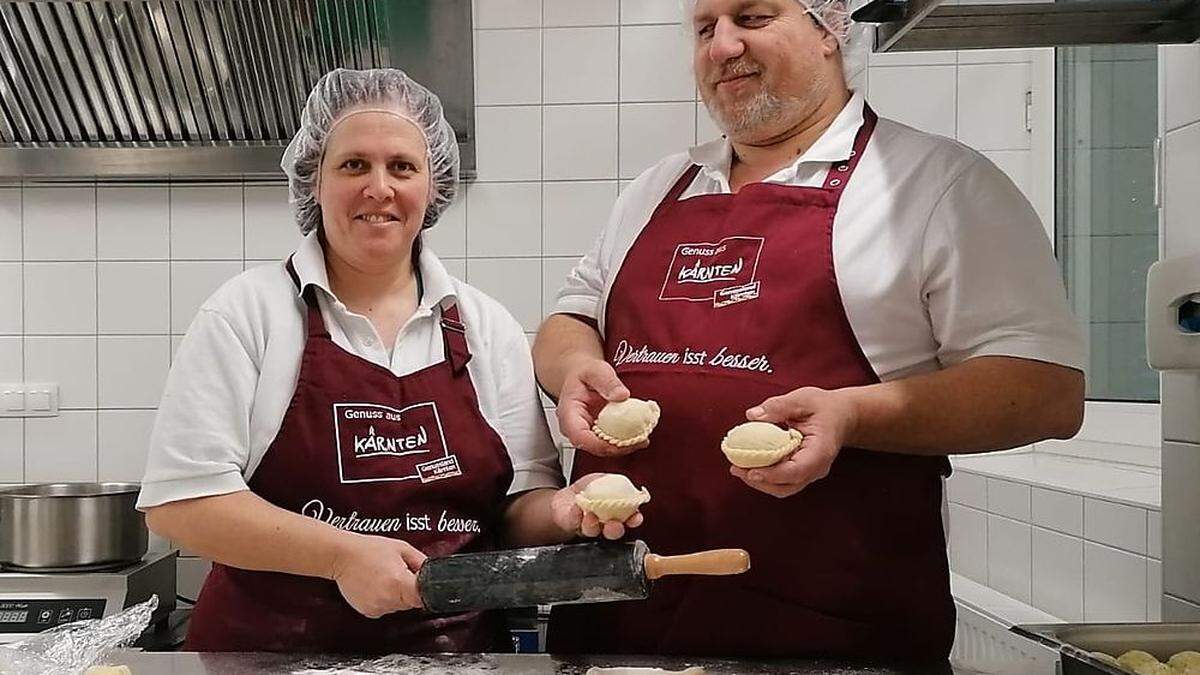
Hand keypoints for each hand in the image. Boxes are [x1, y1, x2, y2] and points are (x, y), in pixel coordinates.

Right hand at [330, 534, 426, 617]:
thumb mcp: (401, 548)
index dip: (424, 590)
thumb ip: (421, 561)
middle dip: (409, 590)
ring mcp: (377, 607)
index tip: (420, 583)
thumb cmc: (370, 549)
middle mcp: (388, 598)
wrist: (342, 556)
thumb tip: (433, 572)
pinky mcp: (368, 612)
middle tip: (397, 573)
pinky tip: (375, 586)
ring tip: (384, 578)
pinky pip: (385, 608)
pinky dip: (384, 600)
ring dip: (396, 596)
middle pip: (411, 603)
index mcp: (399, 582)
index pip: (423, 597)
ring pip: (398, 606)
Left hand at [550, 473, 644, 539]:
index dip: (634, 520)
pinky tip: (577, 508)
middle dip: (615, 529)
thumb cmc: (588, 489)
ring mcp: (588, 526)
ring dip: (593, 524)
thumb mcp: (603, 480)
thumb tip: (629, 484)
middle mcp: (604, 523)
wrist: (567, 496)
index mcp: (616, 513)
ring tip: (591, 515)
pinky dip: (576, 515)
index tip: (635, 517)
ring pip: (593, 531)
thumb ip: (615, 481)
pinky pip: (575, 522)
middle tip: (614, 524)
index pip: (629, 519)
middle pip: (613, 532)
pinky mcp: (573, 525)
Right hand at [556, 358, 644, 456]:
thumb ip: (607, 381)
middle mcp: (575, 428)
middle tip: (640, 440)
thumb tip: (621, 395)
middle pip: (594, 447)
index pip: (580, 437)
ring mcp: (586, 433)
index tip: (621, 442)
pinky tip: (639, 434)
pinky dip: (625, 441)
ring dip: (624, 447)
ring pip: (604, 448)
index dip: (600, 445)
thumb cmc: (584, 374)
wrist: (581, 376)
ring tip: (643, 438)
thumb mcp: (595, 370)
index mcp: (568, 414)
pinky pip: (611, 443)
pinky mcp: (597, 434)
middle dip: (618, 448)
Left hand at [729, 387, 858, 498]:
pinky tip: (748, 464)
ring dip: (759, 482)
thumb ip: (779, 406)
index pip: (796, 470)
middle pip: (787, 486)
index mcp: (820, 451)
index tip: (750, 471)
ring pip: (783, 488)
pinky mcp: (801, 472)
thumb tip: (753, 415)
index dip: (772, 474)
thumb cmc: (824, 407)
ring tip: (737, 468)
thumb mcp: (803, 399)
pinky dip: (765, 476)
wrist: (842, 416)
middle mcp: (817, 467)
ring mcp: (810, 472)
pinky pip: (782, 480)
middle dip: (760, 481)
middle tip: (735, 468)